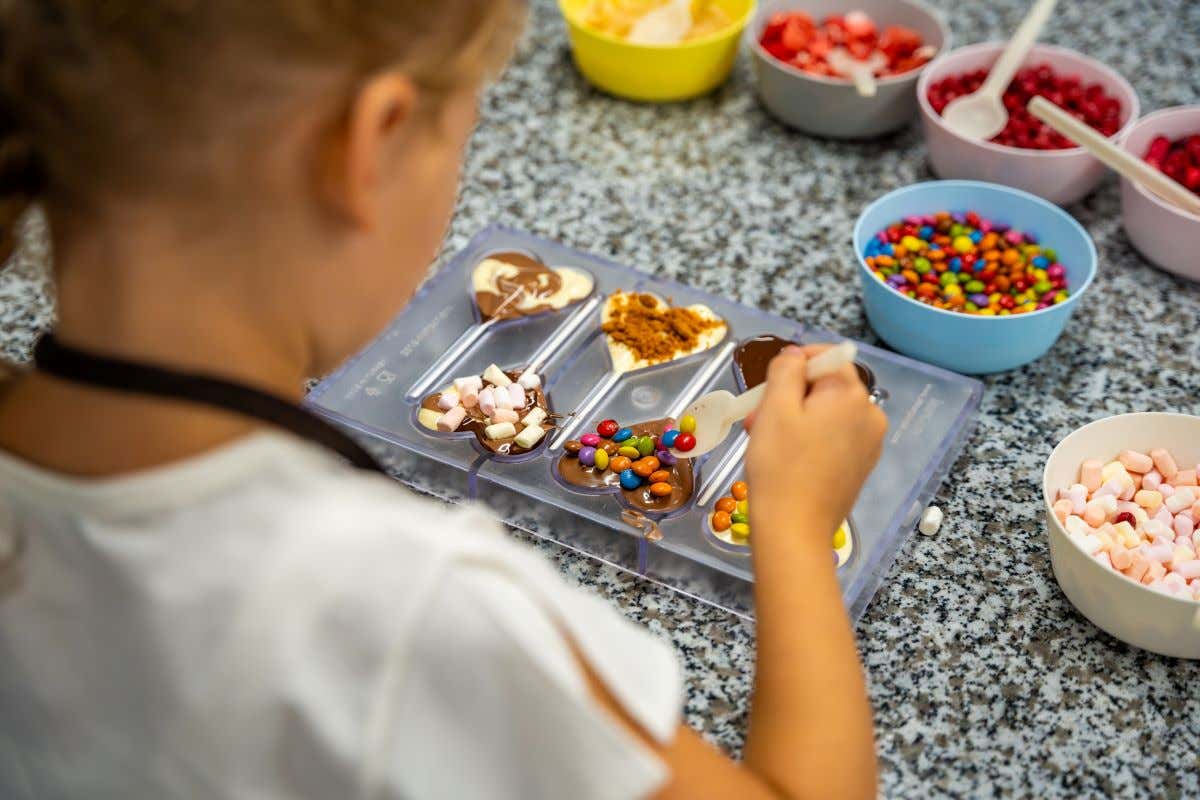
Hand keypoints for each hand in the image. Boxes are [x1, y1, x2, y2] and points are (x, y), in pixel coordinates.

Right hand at [744, 345, 887, 545]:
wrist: (794, 530)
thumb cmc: (780, 466)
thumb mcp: (775, 408)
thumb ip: (786, 369)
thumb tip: (795, 355)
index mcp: (852, 396)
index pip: (828, 357)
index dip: (796, 361)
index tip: (768, 381)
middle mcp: (870, 416)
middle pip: (827, 386)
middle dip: (791, 394)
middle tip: (759, 417)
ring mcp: (868, 444)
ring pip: (828, 413)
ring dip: (796, 416)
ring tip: (766, 439)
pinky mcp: (860, 466)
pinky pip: (834, 437)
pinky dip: (810, 437)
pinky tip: (786, 457)